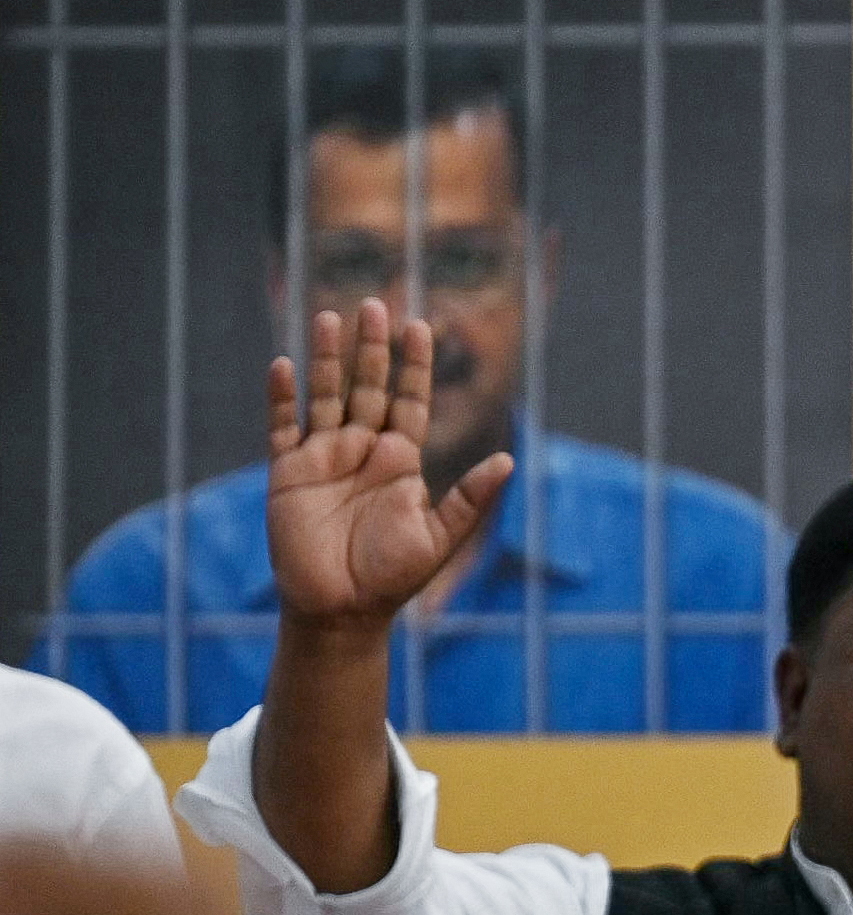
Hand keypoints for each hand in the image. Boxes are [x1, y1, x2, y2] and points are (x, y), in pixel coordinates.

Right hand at [265, 301, 509, 631]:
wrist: (342, 610)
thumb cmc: (392, 577)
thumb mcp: (439, 536)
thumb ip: (470, 498)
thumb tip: (509, 459)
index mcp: (401, 462)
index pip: (409, 401)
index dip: (414, 365)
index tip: (421, 325)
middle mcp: (362, 451)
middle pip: (368, 387)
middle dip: (372, 348)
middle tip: (374, 304)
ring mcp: (324, 457)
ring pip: (325, 395)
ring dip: (325, 358)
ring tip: (328, 318)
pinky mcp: (288, 472)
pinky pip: (283, 426)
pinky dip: (282, 397)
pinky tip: (284, 365)